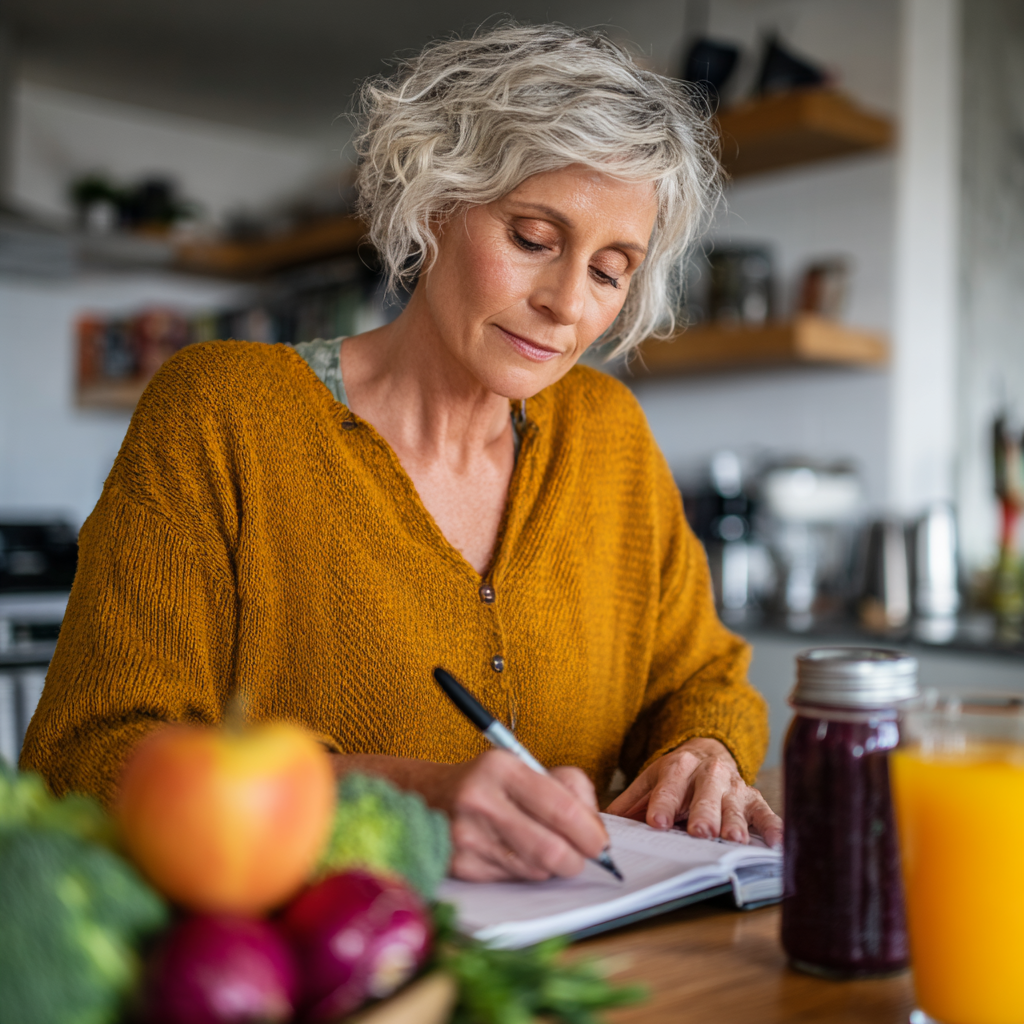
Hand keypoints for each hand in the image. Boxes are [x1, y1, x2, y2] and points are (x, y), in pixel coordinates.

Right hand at [441, 750, 608, 881]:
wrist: (428, 795)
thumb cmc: (490, 782)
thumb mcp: (527, 765)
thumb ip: (570, 789)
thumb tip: (595, 831)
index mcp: (501, 767)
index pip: (562, 809)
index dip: (591, 833)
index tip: (600, 843)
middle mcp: (479, 801)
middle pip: (552, 850)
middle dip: (576, 859)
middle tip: (581, 855)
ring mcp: (466, 837)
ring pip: (536, 870)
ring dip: (550, 865)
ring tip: (542, 845)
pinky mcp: (460, 867)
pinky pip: (514, 881)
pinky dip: (524, 871)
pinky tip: (514, 852)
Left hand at [605, 737, 782, 849]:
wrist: (709, 751)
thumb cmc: (676, 776)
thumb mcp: (650, 780)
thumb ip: (629, 801)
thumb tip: (602, 822)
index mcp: (678, 766)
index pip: (669, 786)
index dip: (664, 804)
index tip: (658, 822)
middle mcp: (708, 773)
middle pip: (706, 794)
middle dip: (704, 812)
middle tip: (701, 831)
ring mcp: (733, 785)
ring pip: (735, 804)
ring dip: (735, 821)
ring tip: (733, 839)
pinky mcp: (753, 797)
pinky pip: (765, 811)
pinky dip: (772, 826)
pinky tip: (774, 842)